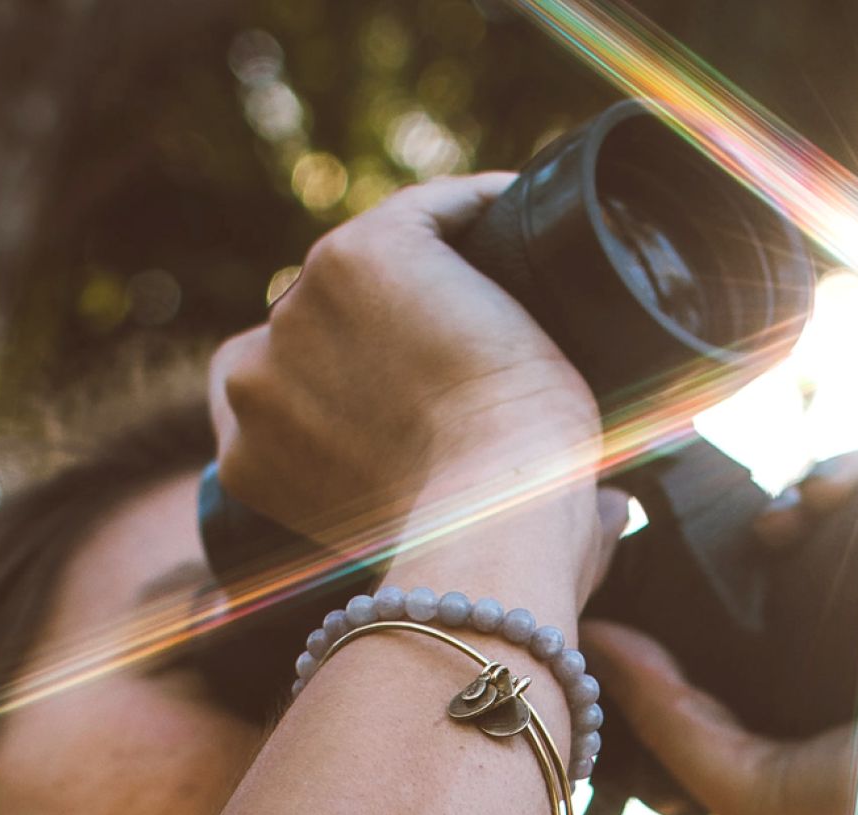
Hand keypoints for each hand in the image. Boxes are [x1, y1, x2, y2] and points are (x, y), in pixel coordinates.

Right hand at [208, 174, 600, 547]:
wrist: (492, 515)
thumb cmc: (483, 560)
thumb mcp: (442, 563)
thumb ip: (469, 528)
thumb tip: (611, 515)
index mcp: (245, 460)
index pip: (283, 394)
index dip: (352, 387)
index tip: (426, 392)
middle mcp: (252, 378)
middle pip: (324, 324)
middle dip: (385, 330)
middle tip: (476, 341)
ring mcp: (299, 311)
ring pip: (375, 267)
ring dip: (438, 270)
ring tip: (516, 286)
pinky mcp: (356, 256)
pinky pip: (429, 212)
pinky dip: (482, 208)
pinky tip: (530, 221)